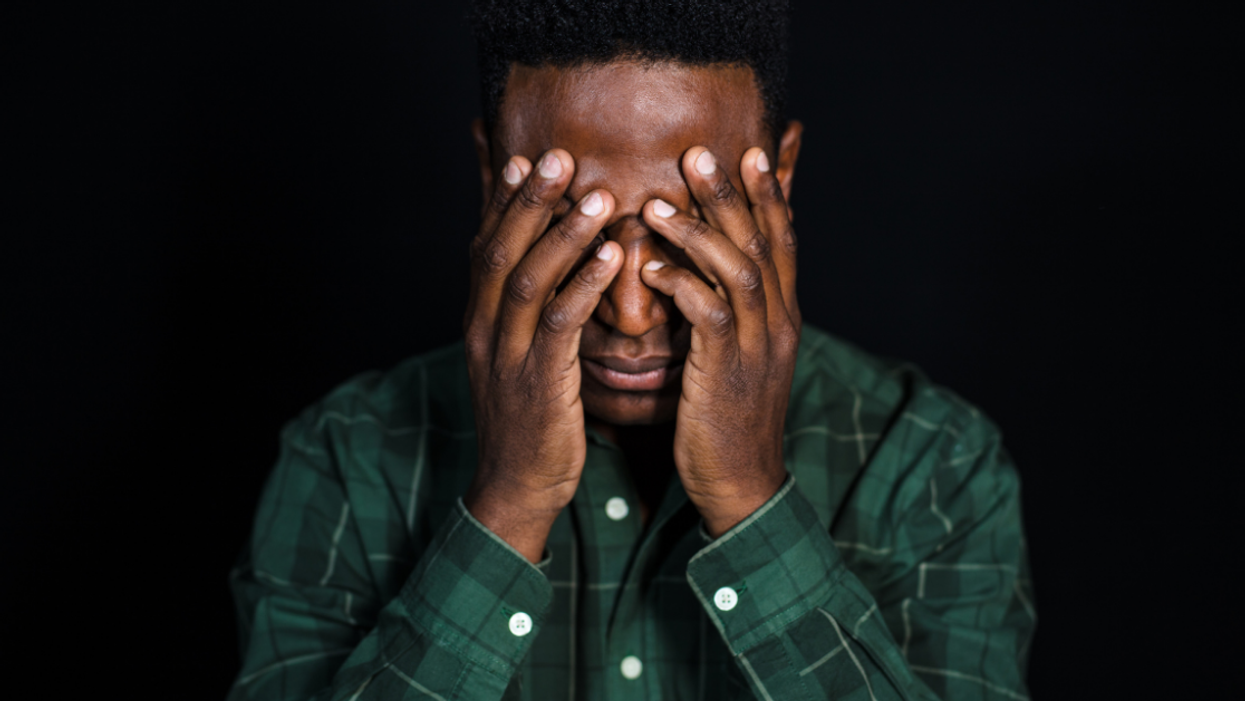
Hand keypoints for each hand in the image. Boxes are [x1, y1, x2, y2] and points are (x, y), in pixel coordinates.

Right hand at [462, 149, 622, 561]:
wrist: (516, 487)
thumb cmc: (528, 418)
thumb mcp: (515, 358)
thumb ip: (526, 312)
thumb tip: (543, 267)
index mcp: (479, 321)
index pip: (485, 248)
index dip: (503, 202)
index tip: (526, 158)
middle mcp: (484, 331)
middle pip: (500, 251)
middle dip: (529, 201)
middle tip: (558, 156)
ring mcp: (507, 357)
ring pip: (528, 281)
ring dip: (562, 234)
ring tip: (596, 195)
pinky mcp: (537, 384)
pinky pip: (560, 325)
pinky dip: (584, 286)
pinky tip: (610, 257)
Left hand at [640, 146, 800, 537]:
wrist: (741, 484)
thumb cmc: (728, 418)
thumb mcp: (740, 357)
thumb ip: (731, 311)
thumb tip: (708, 273)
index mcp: (784, 317)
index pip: (785, 242)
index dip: (770, 195)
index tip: (751, 152)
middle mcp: (779, 324)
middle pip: (764, 243)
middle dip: (733, 195)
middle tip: (701, 153)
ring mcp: (758, 347)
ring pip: (740, 270)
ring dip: (701, 232)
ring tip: (662, 202)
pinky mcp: (727, 371)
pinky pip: (708, 315)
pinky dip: (682, 284)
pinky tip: (651, 268)